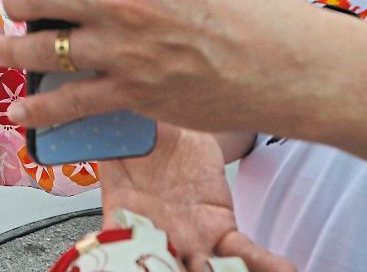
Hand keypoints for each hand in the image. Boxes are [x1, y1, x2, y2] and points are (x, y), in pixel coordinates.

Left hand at [0, 0, 323, 134]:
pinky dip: (38, 110)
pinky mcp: (131, 93)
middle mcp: (119, 3)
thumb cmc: (251, 6)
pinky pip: (69, 104)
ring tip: (1, 47)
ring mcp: (122, 51)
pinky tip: (20, 109)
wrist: (287, 65)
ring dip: (10, 48)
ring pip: (39, 49)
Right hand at [100, 125, 293, 271]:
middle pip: (162, 267)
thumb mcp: (118, 129)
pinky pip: (243, 253)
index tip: (124, 264)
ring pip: (204, 270)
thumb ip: (106, 131)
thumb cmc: (142, 131)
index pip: (114, 252)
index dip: (120, 263)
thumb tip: (85, 110)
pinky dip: (262, 264)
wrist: (175, 130)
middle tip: (186, 268)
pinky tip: (281, 268)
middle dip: (171, 271)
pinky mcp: (222, 232)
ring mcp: (190, 240)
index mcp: (121, 217)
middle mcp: (156, 235)